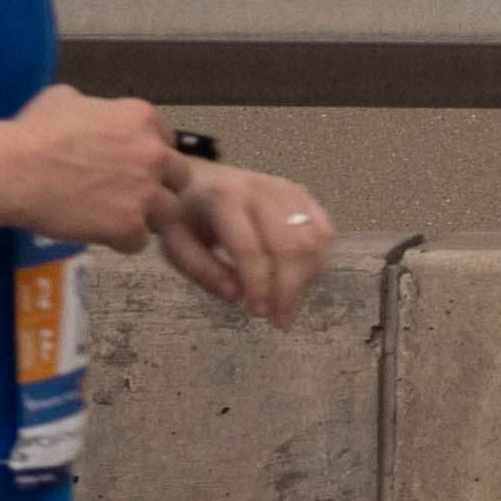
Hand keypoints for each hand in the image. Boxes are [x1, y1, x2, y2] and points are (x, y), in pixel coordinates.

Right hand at [0, 83, 185, 249]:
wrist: (12, 170)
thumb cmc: (32, 131)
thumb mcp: (66, 98)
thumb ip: (96, 108)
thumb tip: (92, 114)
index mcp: (142, 118)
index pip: (167, 140)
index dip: (150, 155)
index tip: (131, 165)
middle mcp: (154, 153)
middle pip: (178, 176)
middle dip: (159, 185)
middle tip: (130, 194)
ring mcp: (145, 192)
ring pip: (167, 212)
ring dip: (146, 216)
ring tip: (116, 218)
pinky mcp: (130, 226)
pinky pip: (140, 241)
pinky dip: (123, 241)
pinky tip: (101, 234)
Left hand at [149, 148, 339, 327]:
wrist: (201, 180)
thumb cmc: (187, 217)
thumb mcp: (176, 244)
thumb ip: (202, 271)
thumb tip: (237, 297)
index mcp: (223, 198)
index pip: (249, 248)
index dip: (258, 285)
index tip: (258, 314)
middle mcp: (261, 188)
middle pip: (289, 245)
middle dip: (288, 289)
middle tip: (279, 320)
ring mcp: (287, 189)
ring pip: (313, 240)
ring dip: (307, 280)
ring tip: (289, 304)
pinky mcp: (303, 195)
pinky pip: (324, 231)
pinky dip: (319, 262)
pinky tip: (301, 282)